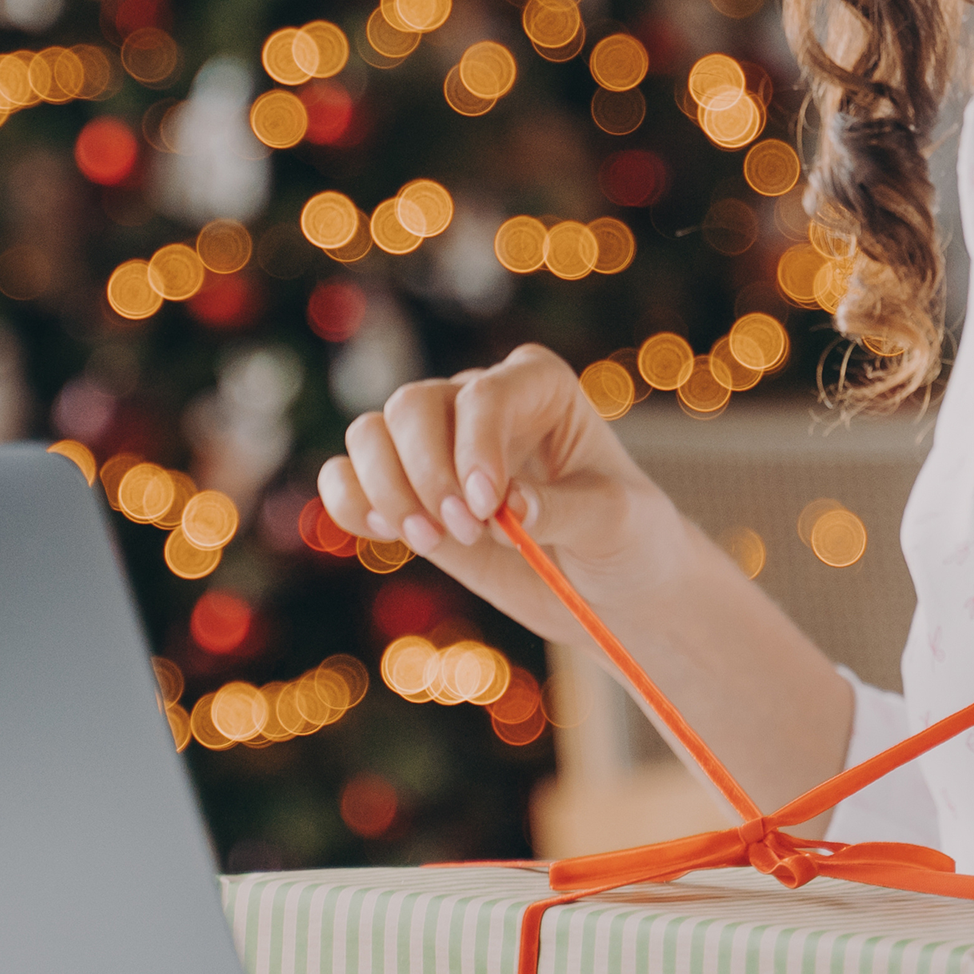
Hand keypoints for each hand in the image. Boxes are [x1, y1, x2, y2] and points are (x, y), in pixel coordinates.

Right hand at [315, 345, 660, 644]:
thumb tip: (508, 507)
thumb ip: (566, 510)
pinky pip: (347, 476)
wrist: (606, 587)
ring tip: (430, 541)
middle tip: (466, 531)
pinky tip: (384, 534)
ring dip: (386, 490)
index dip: (474, 448)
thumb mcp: (616, 523)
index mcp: (539, 385)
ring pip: (370, 433)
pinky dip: (350, 502)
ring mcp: (437, 444)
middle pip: (413, 405)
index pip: (484, 394)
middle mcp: (479, 402)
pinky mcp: (408, 491)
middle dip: (427, 473)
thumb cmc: (627, 539)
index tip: (488, 509)